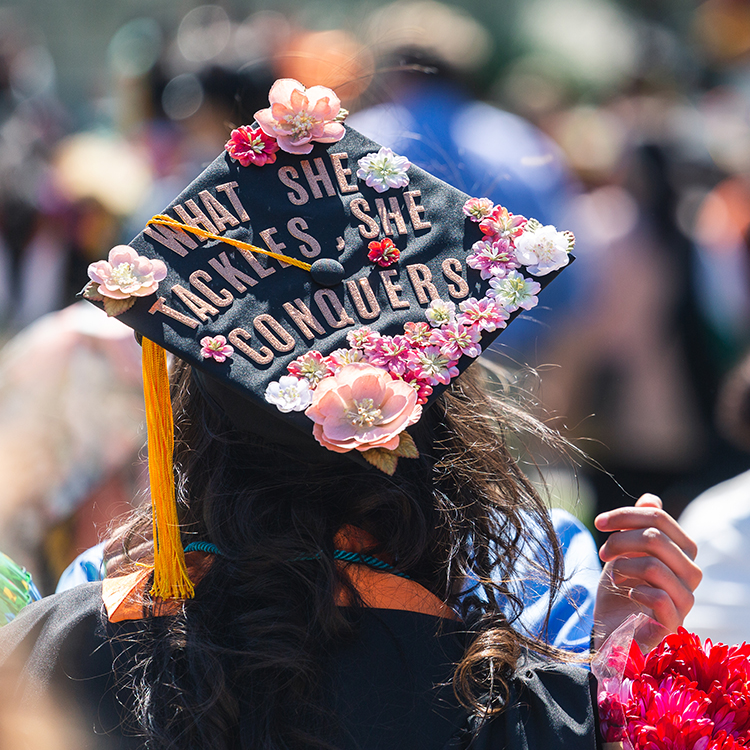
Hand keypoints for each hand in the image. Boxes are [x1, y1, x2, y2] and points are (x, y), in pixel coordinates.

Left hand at [592, 493, 701, 651]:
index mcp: (681, 552)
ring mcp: (684, 601)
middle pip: (656, 538)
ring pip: (655, 566)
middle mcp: (689, 574)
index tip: (600, 522)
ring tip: (613, 573)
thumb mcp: (625, 552)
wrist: (612, 630)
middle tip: (603, 552)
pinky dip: (636, 590)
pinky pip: (661, 598)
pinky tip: (626, 592)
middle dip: (620, 540)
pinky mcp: (673, 624)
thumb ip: (639, 527)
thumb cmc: (620, 589)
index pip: (660, 518)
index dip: (626, 514)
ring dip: (623, 565)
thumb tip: (651, 499)